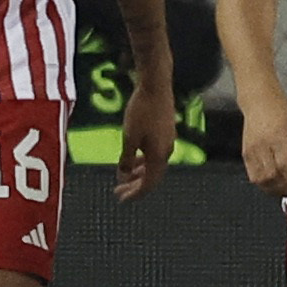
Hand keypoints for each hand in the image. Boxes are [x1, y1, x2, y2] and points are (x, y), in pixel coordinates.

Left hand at [113, 68, 174, 198]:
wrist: (156, 86)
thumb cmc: (141, 111)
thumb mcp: (129, 137)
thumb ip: (126, 158)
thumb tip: (123, 176)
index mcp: (158, 156)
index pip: (148, 183)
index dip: (135, 193)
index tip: (121, 199)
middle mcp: (166, 152)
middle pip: (152, 176)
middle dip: (134, 185)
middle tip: (118, 190)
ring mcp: (168, 142)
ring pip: (153, 165)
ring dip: (138, 173)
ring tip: (124, 176)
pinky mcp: (166, 133)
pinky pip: (154, 155)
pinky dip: (143, 161)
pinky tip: (134, 157)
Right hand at [238, 90, 286, 198]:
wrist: (258, 101)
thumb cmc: (280, 111)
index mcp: (276, 140)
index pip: (283, 168)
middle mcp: (261, 148)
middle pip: (271, 177)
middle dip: (285, 189)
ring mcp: (251, 152)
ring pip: (260, 180)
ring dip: (274, 189)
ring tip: (286, 191)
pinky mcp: (245, 154)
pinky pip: (252, 175)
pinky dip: (264, 184)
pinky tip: (274, 184)